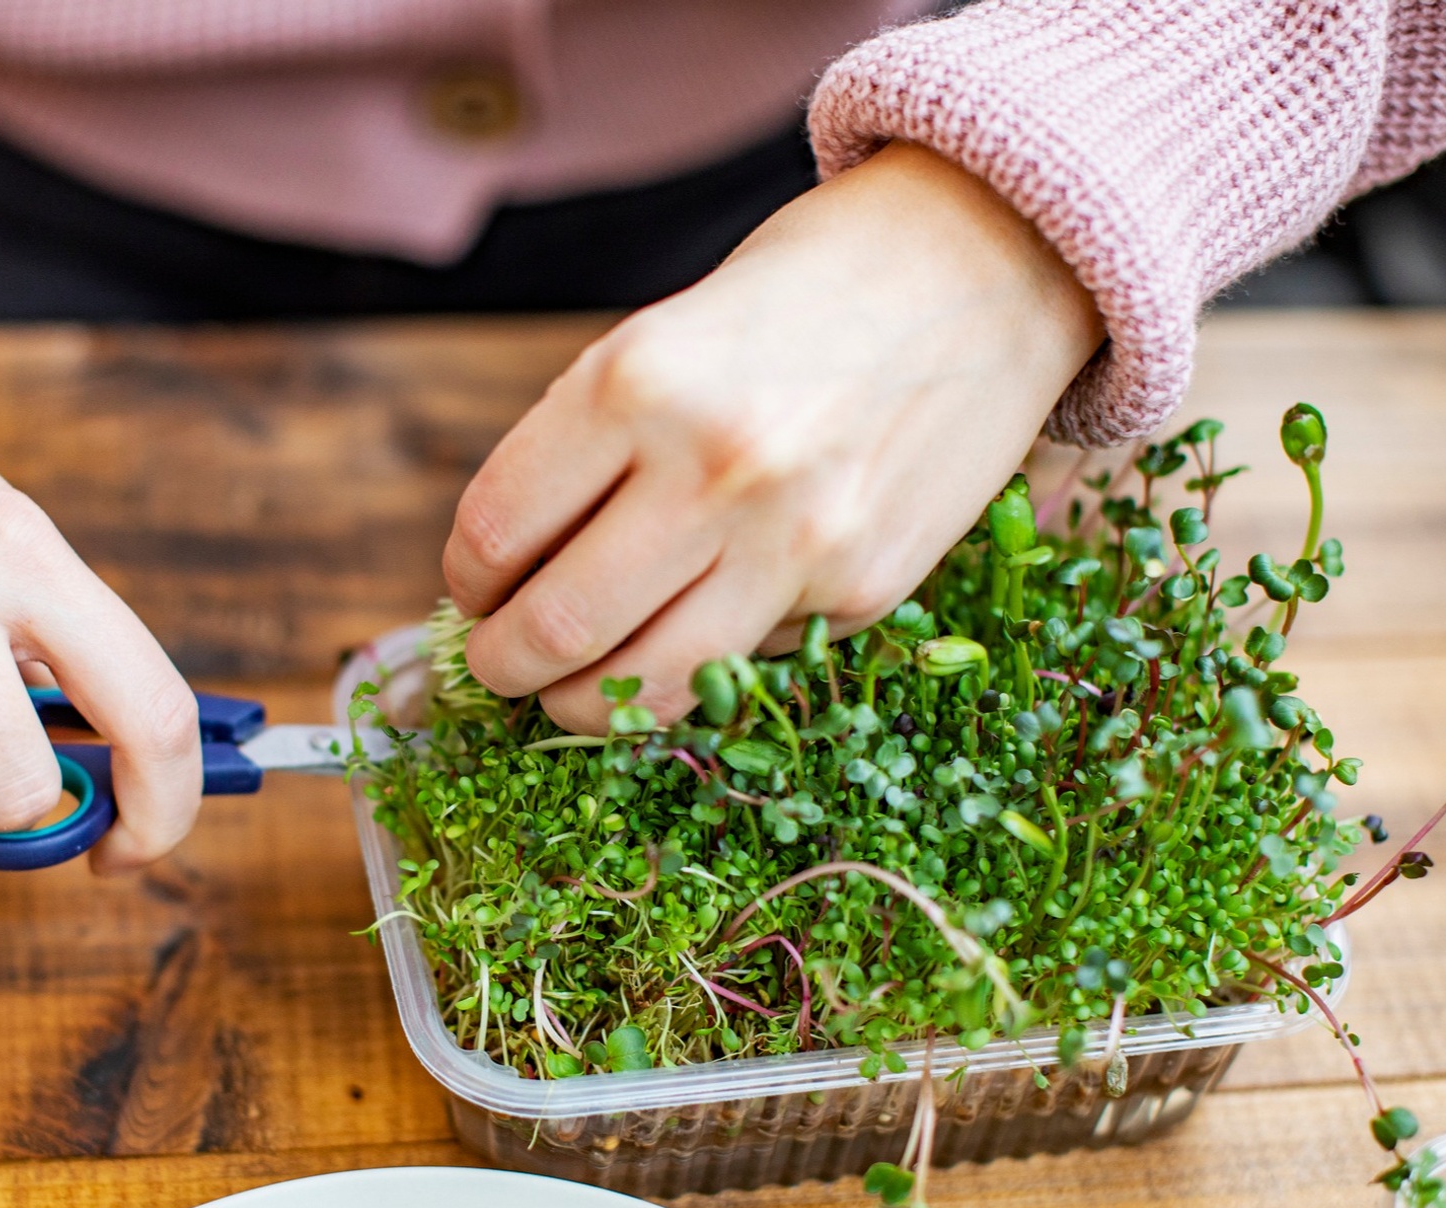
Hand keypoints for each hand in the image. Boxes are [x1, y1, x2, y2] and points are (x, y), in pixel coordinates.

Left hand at [442, 141, 1104, 733]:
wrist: (980, 263)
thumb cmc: (799, 297)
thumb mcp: (662, 338)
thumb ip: (586, 454)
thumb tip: (508, 581)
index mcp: (634, 383)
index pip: (495, 532)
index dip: (466, 581)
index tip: (473, 591)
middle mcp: (712, 467)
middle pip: (554, 630)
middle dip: (501, 666)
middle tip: (498, 664)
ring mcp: (795, 540)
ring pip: (645, 686)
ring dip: (581, 706)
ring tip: (568, 689)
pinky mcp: (862, 591)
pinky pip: (743, 668)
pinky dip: (696, 670)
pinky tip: (690, 634)